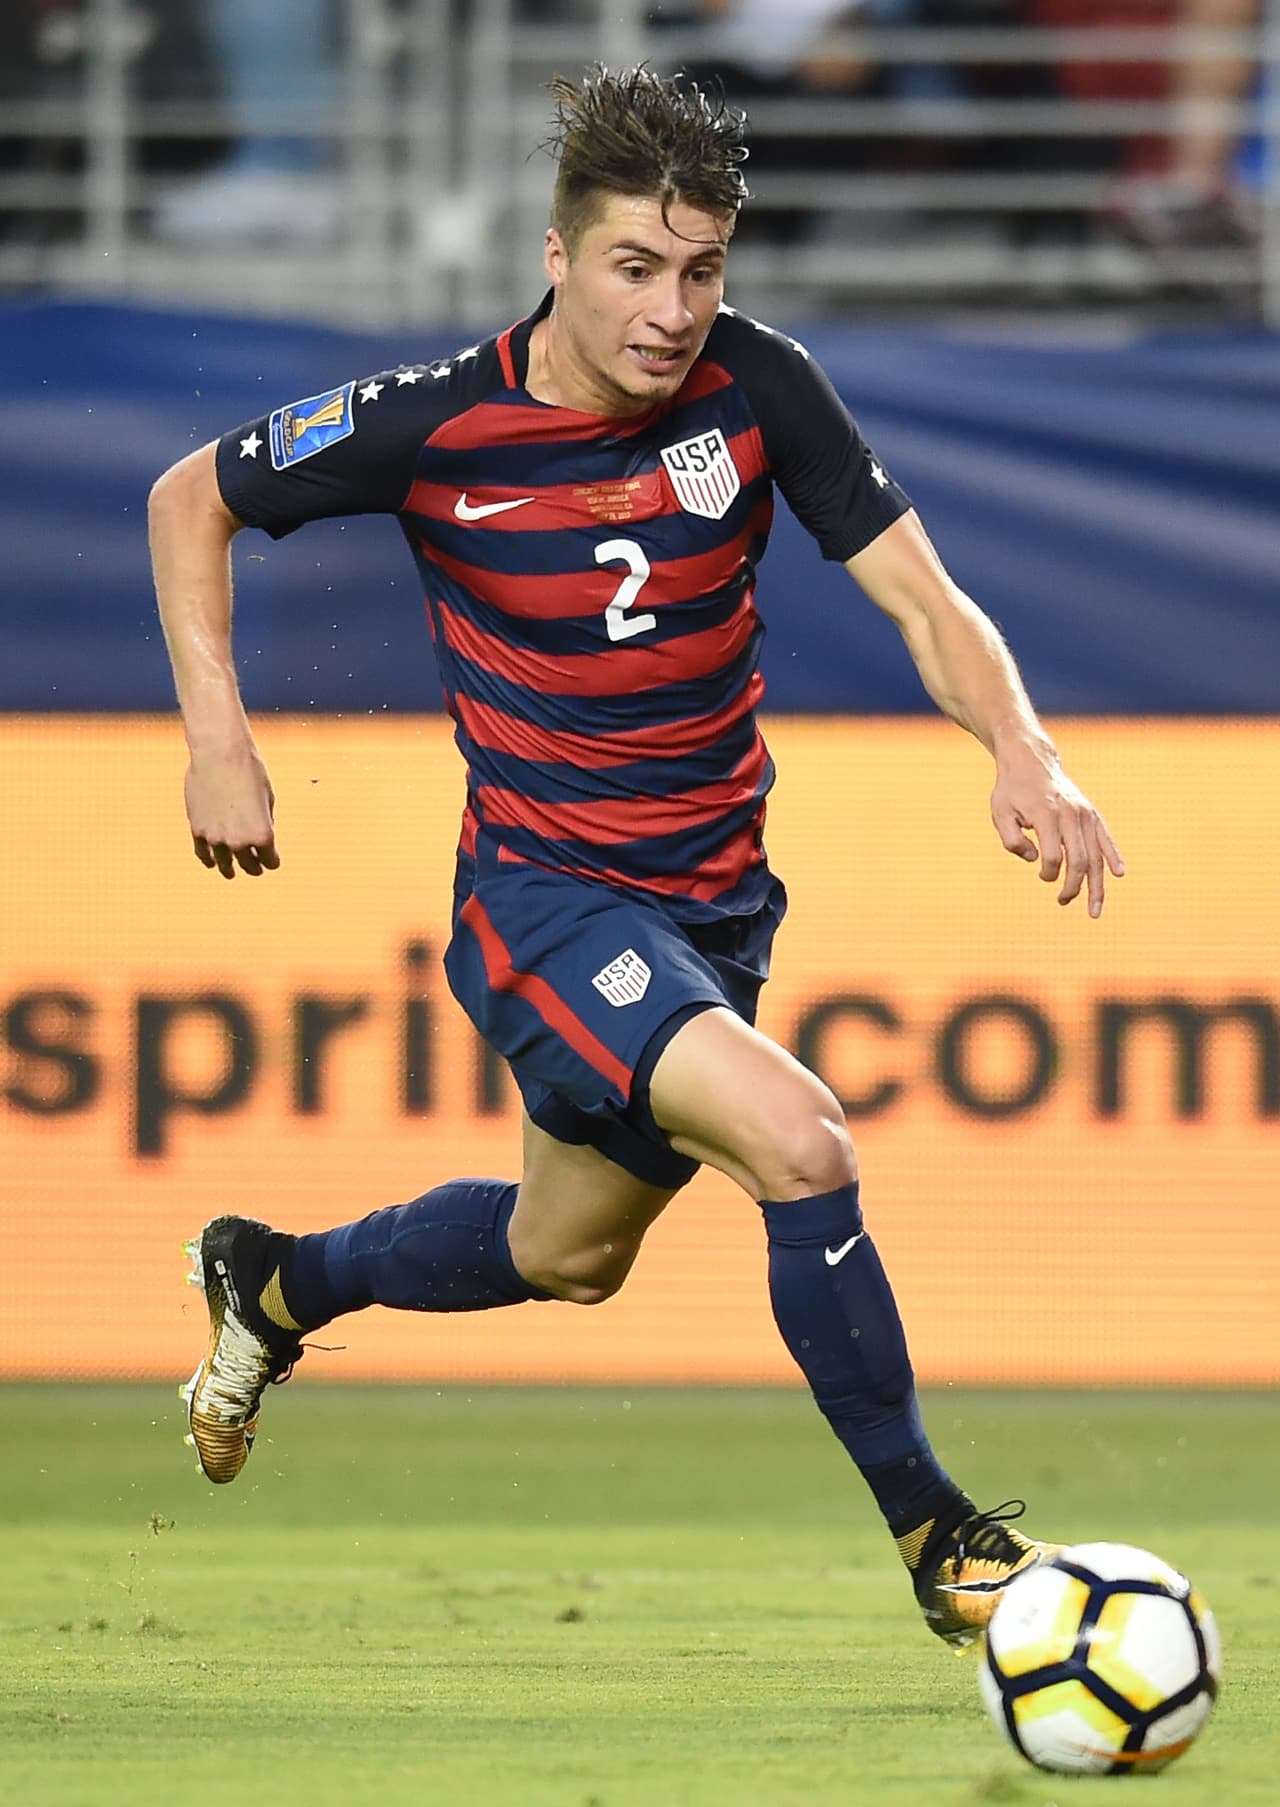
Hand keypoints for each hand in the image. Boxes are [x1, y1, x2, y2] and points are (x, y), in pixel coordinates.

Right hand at [184, 742, 279, 878]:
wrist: (220, 753)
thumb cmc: (249, 770)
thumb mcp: (268, 798)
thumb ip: (264, 821)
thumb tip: (259, 836)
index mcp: (263, 834)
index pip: (270, 861)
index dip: (272, 861)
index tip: (272, 861)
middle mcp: (240, 841)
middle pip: (249, 865)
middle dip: (254, 867)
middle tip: (255, 869)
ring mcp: (217, 838)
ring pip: (225, 864)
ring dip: (229, 869)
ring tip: (230, 873)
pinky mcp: (198, 830)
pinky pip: (203, 853)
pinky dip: (209, 859)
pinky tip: (211, 862)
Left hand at [991, 751, 1123, 917]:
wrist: (1031, 761)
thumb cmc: (1012, 791)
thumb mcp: (1000, 814)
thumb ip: (1012, 840)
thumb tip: (1035, 859)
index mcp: (1047, 816)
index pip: (1054, 856)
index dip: (1048, 873)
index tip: (1041, 876)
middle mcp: (1071, 815)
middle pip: (1080, 860)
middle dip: (1074, 887)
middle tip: (1063, 902)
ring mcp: (1085, 814)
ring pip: (1096, 855)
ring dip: (1096, 885)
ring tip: (1094, 910)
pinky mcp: (1092, 813)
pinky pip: (1106, 838)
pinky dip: (1113, 856)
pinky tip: (1120, 874)